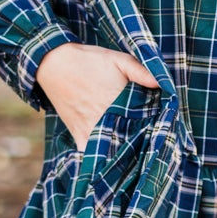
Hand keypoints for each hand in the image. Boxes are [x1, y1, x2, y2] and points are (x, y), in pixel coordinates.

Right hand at [35, 41, 159, 151]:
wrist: (54, 64)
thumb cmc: (89, 60)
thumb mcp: (118, 59)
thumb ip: (141, 71)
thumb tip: (162, 84)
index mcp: (118, 101)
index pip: (144, 122)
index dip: (154, 127)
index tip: (162, 129)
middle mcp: (105, 118)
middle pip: (130, 139)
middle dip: (142, 142)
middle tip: (153, 144)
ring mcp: (90, 129)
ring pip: (113, 149)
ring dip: (124, 151)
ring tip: (136, 153)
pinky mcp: (78, 134)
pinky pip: (92, 154)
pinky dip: (102, 158)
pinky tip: (113, 158)